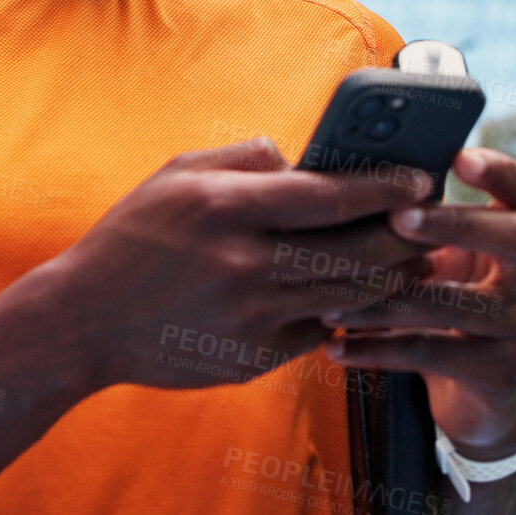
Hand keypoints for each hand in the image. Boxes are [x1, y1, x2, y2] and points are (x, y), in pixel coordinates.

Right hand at [23, 136, 437, 393]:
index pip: (330, 194)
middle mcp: (242, 263)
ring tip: (410, 260)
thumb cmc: (132, 237)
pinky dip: (342, 312)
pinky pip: (319, 330)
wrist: (85, 319)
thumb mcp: (176, 175)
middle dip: (406, 235)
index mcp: (225, 207)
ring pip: (350, 295)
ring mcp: (250, 316)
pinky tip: (356, 295)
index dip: (386, 187)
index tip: (420, 179)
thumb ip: (243, 157)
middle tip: (429, 223)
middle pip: (357, 250)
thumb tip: (302, 158)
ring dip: (390, 277)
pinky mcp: (253, 358)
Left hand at [319, 148, 515, 456]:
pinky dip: (378, 350)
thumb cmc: (438, 304)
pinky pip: (434, 354)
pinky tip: (337, 347)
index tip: (459, 157)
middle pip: (513, 234)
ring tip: (332, 303)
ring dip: (388, 302)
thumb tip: (335, 179)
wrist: (469, 395)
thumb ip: (412, 222)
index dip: (503, 170)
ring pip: (456, 305)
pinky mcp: (506, 372)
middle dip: (453, 223)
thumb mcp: (436, 260)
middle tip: (397, 217)